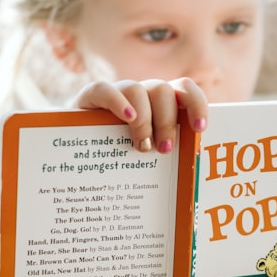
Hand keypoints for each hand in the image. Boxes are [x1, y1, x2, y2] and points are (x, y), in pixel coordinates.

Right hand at [72, 78, 208, 152]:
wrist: (77, 152)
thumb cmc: (120, 158)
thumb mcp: (147, 156)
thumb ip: (165, 156)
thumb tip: (189, 187)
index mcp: (161, 104)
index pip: (184, 89)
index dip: (196, 104)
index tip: (200, 128)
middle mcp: (142, 94)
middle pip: (163, 91)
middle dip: (168, 121)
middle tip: (164, 149)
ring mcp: (117, 93)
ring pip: (138, 90)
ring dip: (145, 119)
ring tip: (142, 147)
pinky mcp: (91, 96)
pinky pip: (105, 89)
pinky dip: (118, 102)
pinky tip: (127, 119)